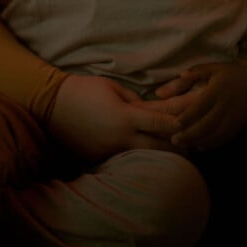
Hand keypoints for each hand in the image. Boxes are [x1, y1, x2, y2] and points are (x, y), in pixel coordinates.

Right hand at [48, 74, 181, 161]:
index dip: (180, 122)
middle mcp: (120, 138)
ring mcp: (110, 151)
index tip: (195, 122)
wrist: (51, 105)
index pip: (161, 122)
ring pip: (144, 157)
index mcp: (125, 117)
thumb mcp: (113, 88)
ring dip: (161, 154)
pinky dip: (138, 157)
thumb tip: (150, 110)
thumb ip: (135, 101)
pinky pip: (124, 159)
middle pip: (158, 147)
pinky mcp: (99, 158)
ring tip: (177, 153)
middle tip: (194, 143)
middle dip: (177, 145)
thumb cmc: (84, 90)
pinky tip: (148, 157)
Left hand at [151, 62, 246, 150]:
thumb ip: (192, 74)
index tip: (173, 125)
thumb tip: (174, 79)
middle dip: (189, 135)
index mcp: (217, 90)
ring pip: (215, 135)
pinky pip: (224, 138)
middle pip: (206, 124)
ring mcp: (234, 117)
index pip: (200, 107)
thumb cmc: (230, 74)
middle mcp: (225, 105)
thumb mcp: (211, 68)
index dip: (186, 117)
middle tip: (174, 140)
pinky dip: (211, 144)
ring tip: (184, 145)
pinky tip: (199, 146)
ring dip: (198, 142)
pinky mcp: (239, 125)